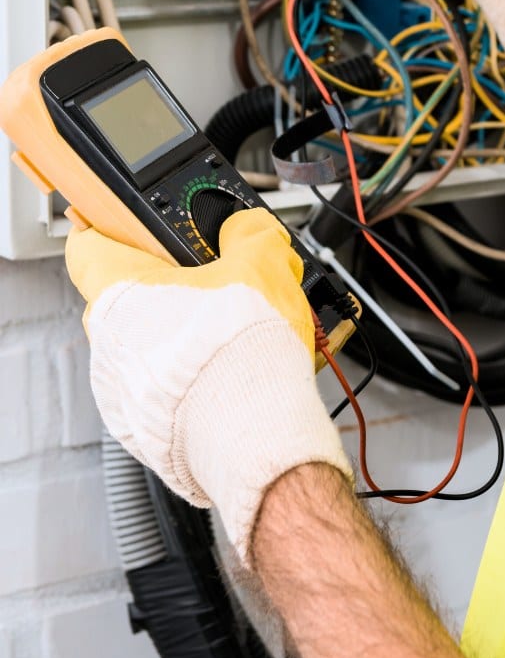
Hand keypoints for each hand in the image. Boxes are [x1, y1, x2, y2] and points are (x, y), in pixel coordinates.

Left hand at [66, 207, 350, 563]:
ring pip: (149, 345)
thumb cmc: (243, 352)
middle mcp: (107, 343)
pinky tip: (232, 371)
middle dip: (173, 286)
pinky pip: (162, 389)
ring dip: (184, 334)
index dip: (113, 227)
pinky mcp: (145, 431)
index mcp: (120, 291)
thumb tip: (248, 230)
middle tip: (217, 280)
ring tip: (237, 331)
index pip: (88, 242)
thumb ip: (249, 234)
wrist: (257, 433)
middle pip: (130, 296)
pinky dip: (191, 378)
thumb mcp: (262, 262)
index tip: (135, 223)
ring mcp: (122, 392)